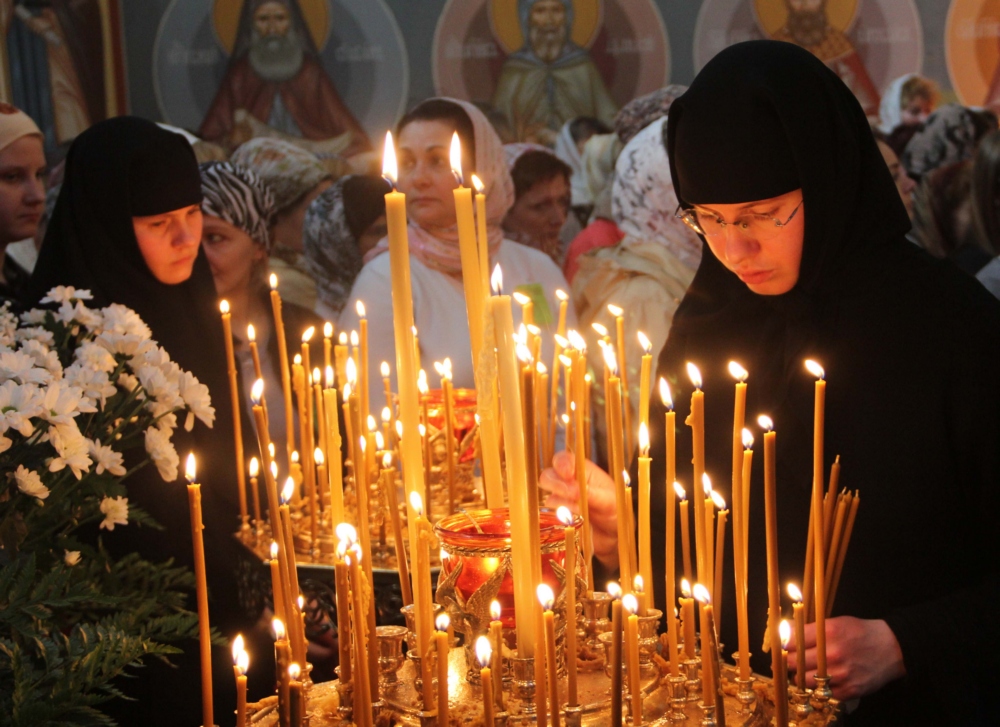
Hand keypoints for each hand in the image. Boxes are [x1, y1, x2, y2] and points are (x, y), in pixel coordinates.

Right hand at [539, 451, 619, 569]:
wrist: (614, 535)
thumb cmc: (615, 510)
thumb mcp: (610, 500)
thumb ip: (592, 493)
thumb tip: (575, 489)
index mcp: (581, 471)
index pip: (563, 459)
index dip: (561, 464)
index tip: (568, 474)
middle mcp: (567, 484)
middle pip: (548, 476)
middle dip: (556, 484)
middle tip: (572, 494)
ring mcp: (561, 501)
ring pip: (548, 498)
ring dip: (561, 504)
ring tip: (579, 512)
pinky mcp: (558, 519)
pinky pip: (550, 518)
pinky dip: (559, 519)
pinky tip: (573, 522)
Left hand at [786, 616, 905, 700]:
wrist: (892, 649)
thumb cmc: (860, 633)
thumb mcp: (835, 622)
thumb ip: (810, 629)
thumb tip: (785, 631)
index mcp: (827, 633)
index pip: (790, 641)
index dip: (782, 644)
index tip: (781, 646)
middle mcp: (832, 654)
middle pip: (793, 662)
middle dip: (788, 661)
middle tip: (789, 660)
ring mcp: (840, 675)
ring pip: (803, 681)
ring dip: (799, 677)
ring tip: (804, 671)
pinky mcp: (848, 691)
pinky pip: (822, 693)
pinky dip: (818, 687)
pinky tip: (822, 680)